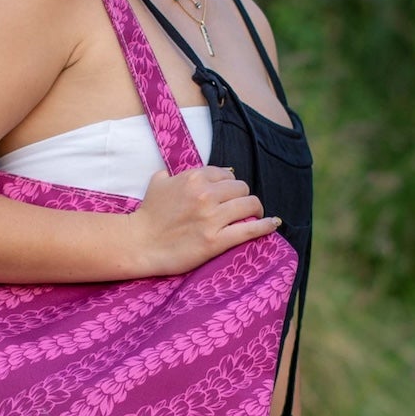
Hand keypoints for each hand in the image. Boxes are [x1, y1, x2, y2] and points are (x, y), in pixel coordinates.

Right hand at [130, 166, 281, 276]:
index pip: (226, 174)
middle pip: (241, 188)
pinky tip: (273, 224)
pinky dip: (266, 226)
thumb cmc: (148, 215)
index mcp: (194, 177)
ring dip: (255, 209)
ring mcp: (212, 218)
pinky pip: (250, 229)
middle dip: (242, 197)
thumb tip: (181, 172)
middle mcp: (206, 194)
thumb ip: (174, 173)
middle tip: (240, 207)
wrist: (140, 243)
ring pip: (249, 204)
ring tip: (255, 215)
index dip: (229, 185)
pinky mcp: (216, 241)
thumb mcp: (158, 183)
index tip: (229, 195)